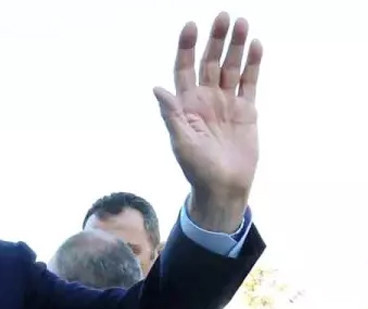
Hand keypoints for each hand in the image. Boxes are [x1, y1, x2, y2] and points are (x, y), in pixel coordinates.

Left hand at [154, 12, 261, 231]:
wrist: (223, 187)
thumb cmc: (197, 169)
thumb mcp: (181, 142)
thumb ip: (172, 115)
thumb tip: (157, 89)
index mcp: (186, 105)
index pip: (184, 68)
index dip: (186, 48)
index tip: (190, 25)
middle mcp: (205, 99)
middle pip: (210, 62)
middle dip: (216, 39)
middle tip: (223, 16)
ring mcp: (226, 103)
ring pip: (231, 67)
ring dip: (236, 46)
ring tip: (242, 23)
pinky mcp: (246, 110)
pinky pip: (250, 82)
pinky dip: (253, 64)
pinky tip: (256, 45)